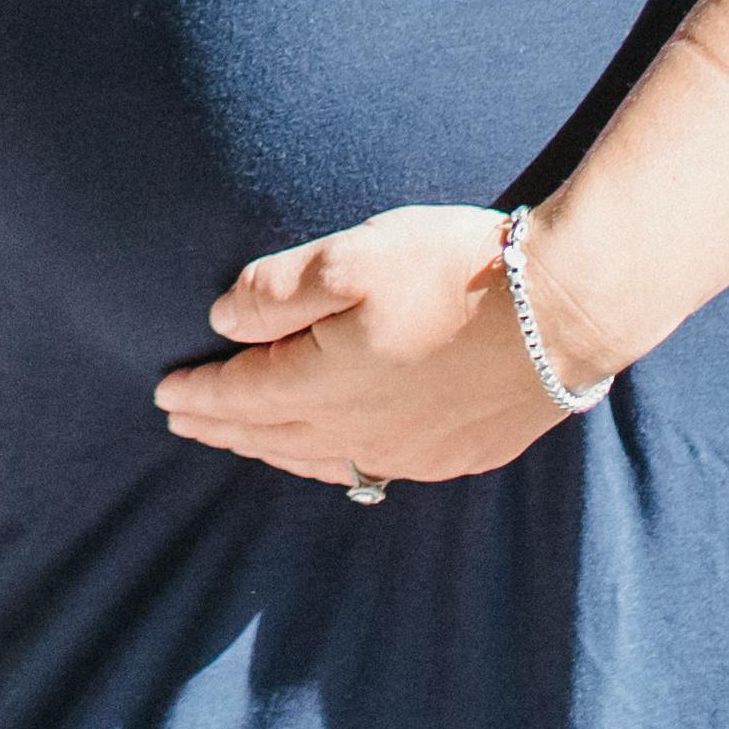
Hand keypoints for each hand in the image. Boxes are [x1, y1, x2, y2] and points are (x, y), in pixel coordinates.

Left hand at [152, 203, 591, 491]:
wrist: (565, 310)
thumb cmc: (454, 271)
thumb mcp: (350, 257)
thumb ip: (276, 290)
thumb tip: (221, 321)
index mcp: (324, 384)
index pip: (242, 395)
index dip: (200, 393)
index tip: (163, 392)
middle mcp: (361, 432)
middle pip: (272, 435)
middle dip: (223, 427)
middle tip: (184, 422)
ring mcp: (413, 450)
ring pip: (321, 461)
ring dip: (273, 449)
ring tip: (244, 440)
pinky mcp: (459, 453)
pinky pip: (374, 471)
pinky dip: (334, 463)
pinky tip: (337, 455)